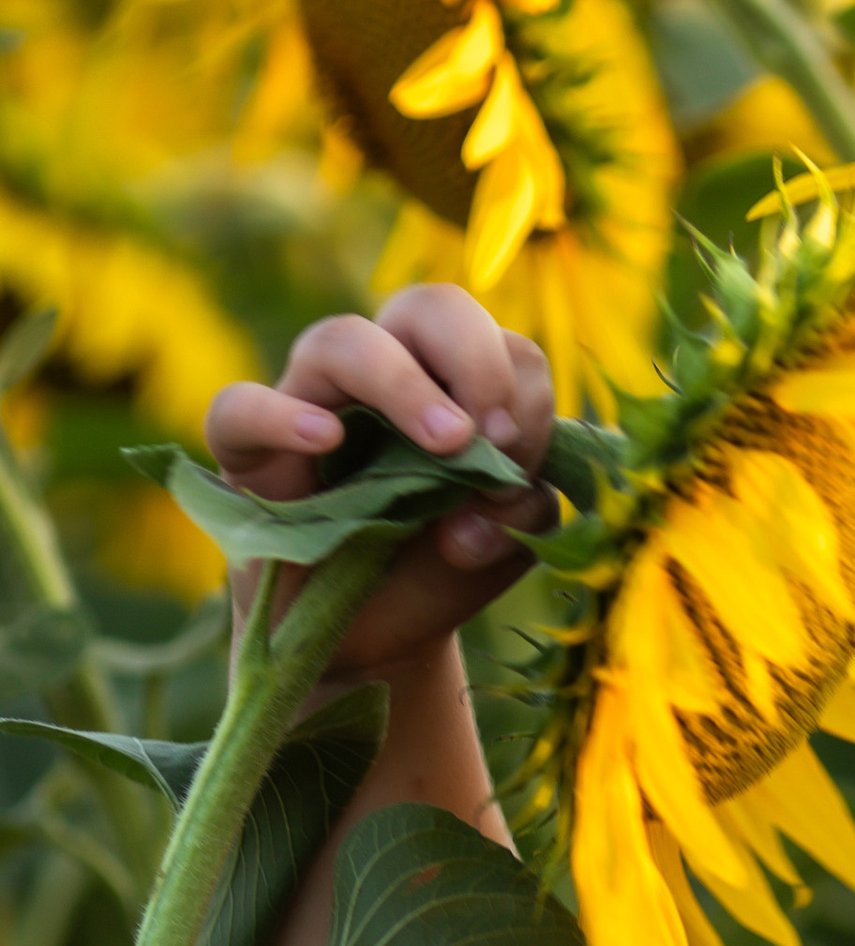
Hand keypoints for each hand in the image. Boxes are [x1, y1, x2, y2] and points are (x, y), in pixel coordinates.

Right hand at [204, 285, 556, 699]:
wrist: (372, 638)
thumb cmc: (437, 569)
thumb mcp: (504, 547)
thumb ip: (523, 513)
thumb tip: (491, 501)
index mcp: (455, 386)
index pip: (503, 345)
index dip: (522, 395)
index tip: (522, 461)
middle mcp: (384, 378)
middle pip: (428, 308)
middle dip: (473, 356)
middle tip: (488, 436)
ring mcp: (310, 402)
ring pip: (340, 339)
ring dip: (401, 384)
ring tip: (446, 444)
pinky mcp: (248, 453)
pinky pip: (240, 409)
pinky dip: (280, 416)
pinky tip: (324, 440)